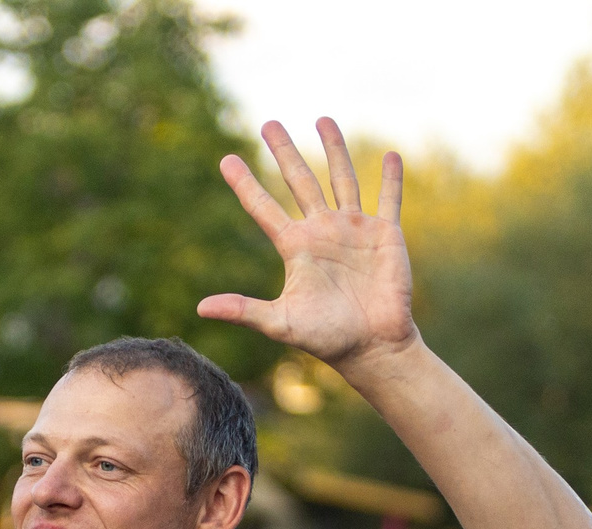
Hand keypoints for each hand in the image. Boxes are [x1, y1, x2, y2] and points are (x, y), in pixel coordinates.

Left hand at [198, 119, 417, 371]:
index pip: (264, 208)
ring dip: (334, 149)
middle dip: (285, 152)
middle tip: (269, 123)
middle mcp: (322, 231)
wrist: (372, 347)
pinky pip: (388, 199)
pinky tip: (391, 154)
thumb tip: (200, 309)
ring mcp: (353, 229)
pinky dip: (391, 178)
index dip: (245, 184)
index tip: (226, 160)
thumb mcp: (280, 323)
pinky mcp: (385, 234)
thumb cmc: (326, 338)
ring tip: (322, 118)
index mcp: (295, 247)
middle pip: (299, 181)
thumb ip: (244, 310)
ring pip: (342, 178)